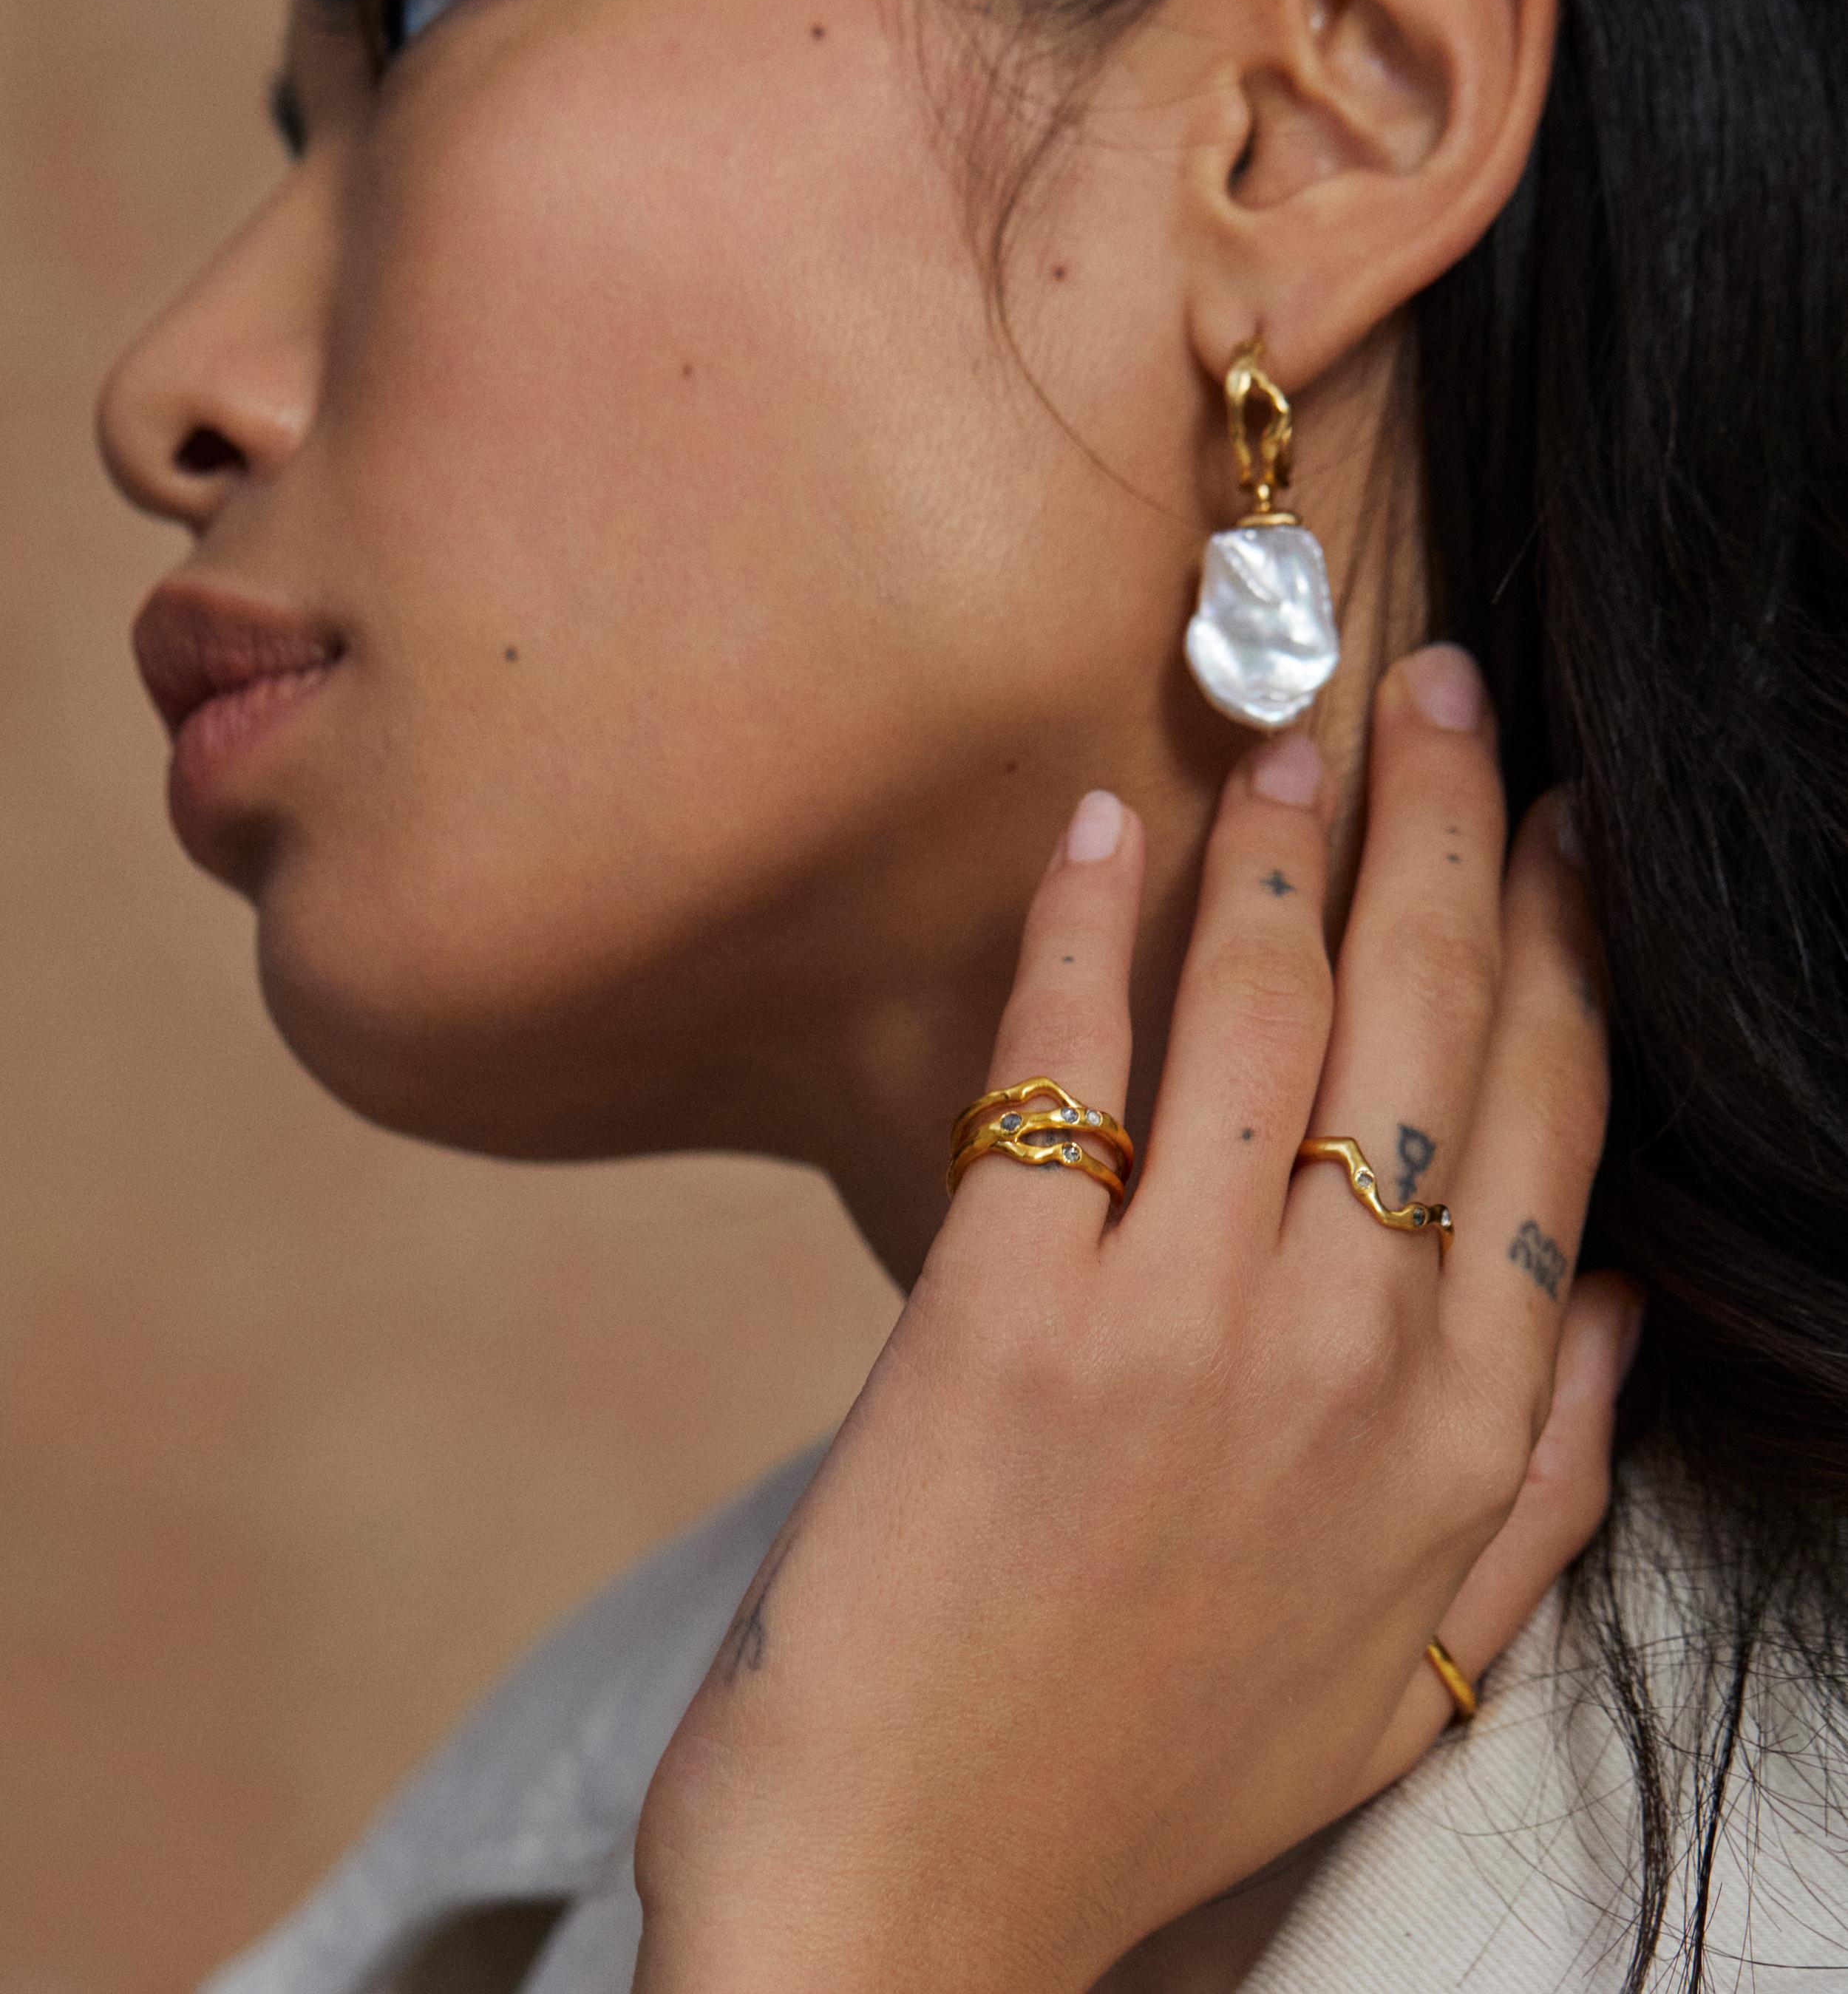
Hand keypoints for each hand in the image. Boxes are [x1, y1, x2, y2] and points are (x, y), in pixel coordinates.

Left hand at [632, 646, 1638, 1993]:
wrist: (914, 1907)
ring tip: (1292, 728)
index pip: (1554, 1125)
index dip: (1562, 946)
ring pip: (1274, 1017)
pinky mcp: (1001, 1316)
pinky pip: (1067, 1069)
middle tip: (1436, 690)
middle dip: (1450, 830)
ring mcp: (1179, 1328)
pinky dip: (1089, 931)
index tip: (1559, 823)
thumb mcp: (1416, 1673)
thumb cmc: (1152, 1776)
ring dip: (1291, 846)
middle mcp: (1350, 1357)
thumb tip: (1615, 1306)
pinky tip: (1104, 830)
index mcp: (1459, 1438)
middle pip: (1434, 1030)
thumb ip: (1538, 1487)